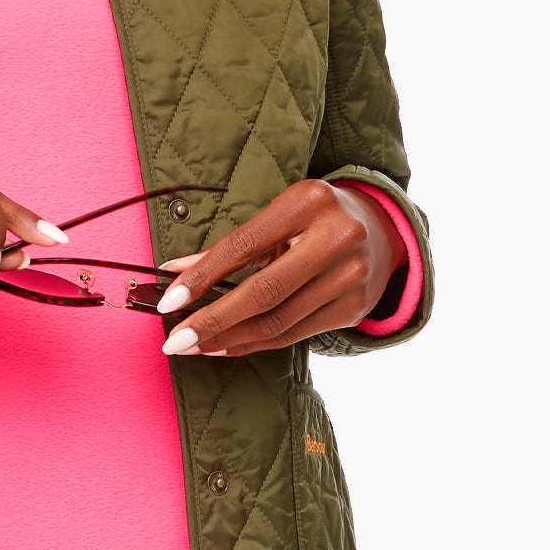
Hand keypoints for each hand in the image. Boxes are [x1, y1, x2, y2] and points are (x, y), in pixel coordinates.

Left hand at [154, 179, 406, 357]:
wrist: (381, 229)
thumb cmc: (313, 218)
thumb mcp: (276, 218)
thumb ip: (228, 246)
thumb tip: (175, 272)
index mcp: (308, 203)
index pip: (243, 246)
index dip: (202, 276)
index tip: (169, 300)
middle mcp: (336, 238)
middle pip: (263, 293)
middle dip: (212, 321)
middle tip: (175, 341)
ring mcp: (351, 277)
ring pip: (278, 321)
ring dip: (230, 339)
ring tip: (197, 346)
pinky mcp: (354, 308)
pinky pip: (295, 334)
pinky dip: (256, 343)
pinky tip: (229, 346)